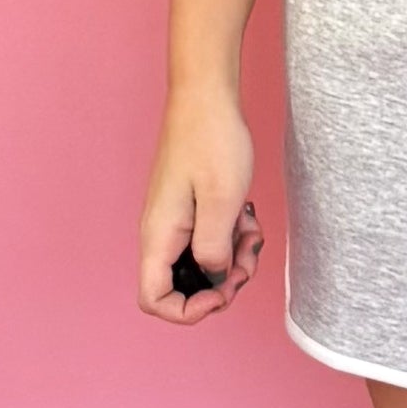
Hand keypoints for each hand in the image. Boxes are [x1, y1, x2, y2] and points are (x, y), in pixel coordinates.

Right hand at [138, 91, 264, 320]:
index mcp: (159, 236)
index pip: (154, 300)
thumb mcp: (222, 201)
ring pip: (200, 264)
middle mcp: (161, 234)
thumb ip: (214, 248)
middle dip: (219, 284)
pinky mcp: (189, 211)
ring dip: (231, 260)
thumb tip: (213, 276)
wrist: (206, 97)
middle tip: (246, 261)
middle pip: (181, 287)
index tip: (222, 290)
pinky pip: (209, 241)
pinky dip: (231, 239)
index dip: (189, 310)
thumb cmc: (212, 141)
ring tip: (252, 234)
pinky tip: (247, 218)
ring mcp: (175, 222)